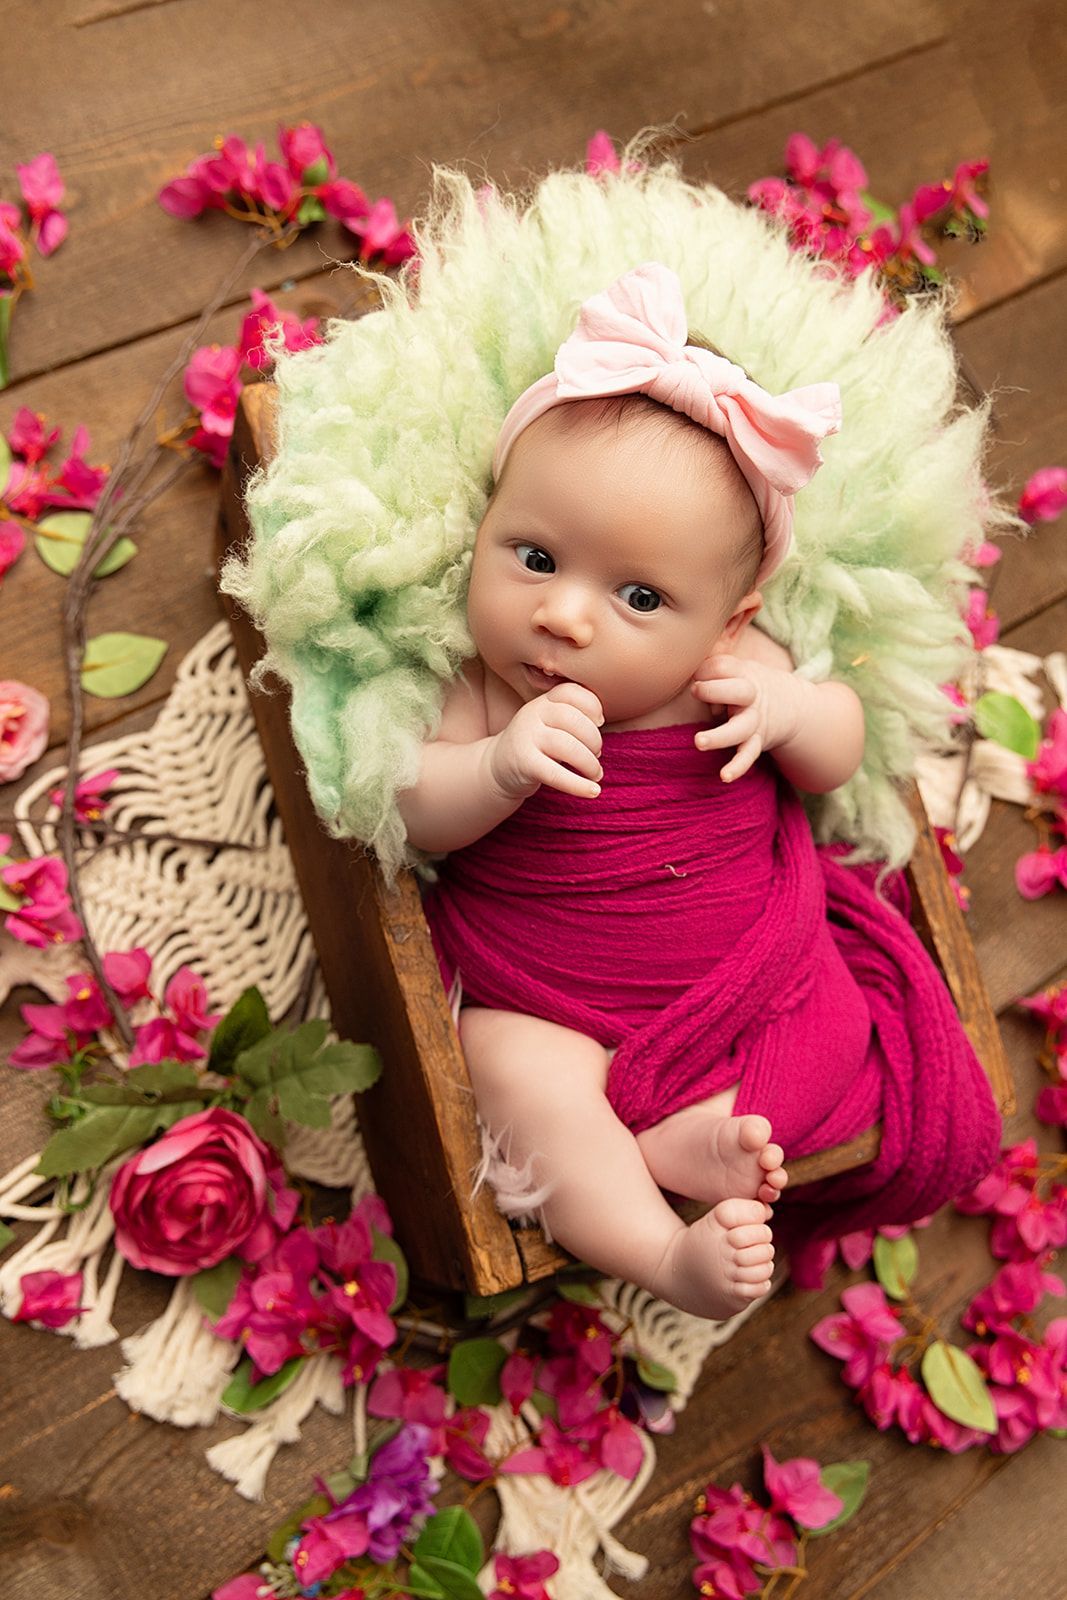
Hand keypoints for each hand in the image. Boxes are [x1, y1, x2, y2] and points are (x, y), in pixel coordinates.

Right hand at [489, 681, 604, 799]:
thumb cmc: (536, 745)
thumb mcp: (550, 723)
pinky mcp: (524, 763)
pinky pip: (556, 774)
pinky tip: (593, 791)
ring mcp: (526, 737)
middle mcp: (532, 714)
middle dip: (594, 740)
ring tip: (595, 774)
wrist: (496, 768)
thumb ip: (573, 716)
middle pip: (573, 720)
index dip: (593, 706)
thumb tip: (600, 722)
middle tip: (597, 755)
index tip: (600, 722)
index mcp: (543, 702)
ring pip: (567, 746)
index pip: (572, 692)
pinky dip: (578, 785)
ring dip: (589, 763)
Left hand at [690, 654, 806, 781]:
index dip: (705, 671)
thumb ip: (710, 666)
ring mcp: (754, 721)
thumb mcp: (735, 667)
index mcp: (743, 674)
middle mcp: (751, 697)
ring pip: (739, 729)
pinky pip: (747, 755)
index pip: (722, 667)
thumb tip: (686, 671)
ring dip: (719, 736)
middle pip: (738, 691)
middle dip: (715, 691)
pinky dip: (738, 767)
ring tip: (699, 742)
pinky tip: (725, 776)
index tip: (695, 677)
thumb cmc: (745, 683)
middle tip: (694, 690)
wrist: (789, 704)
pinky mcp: (755, 742)